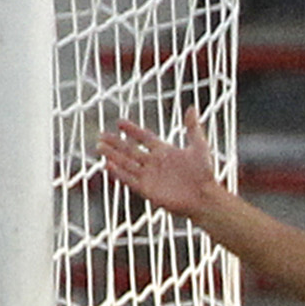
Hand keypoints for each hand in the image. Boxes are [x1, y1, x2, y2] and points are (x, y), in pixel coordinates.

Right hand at [99, 113, 227, 219]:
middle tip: (101, 135)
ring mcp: (150, 177)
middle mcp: (154, 163)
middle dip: (116, 143)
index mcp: (165, 151)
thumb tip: (191, 108)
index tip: (119, 122)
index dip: (132, 130)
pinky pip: (130, 180)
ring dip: (113, 156)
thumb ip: (193, 128)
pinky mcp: (148, 190)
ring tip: (99, 148)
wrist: (205, 197)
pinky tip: (108, 166)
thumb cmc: (205, 174)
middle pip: (130, 150)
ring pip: (127, 164)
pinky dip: (119, 173)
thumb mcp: (199, 147)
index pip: (144, 137)